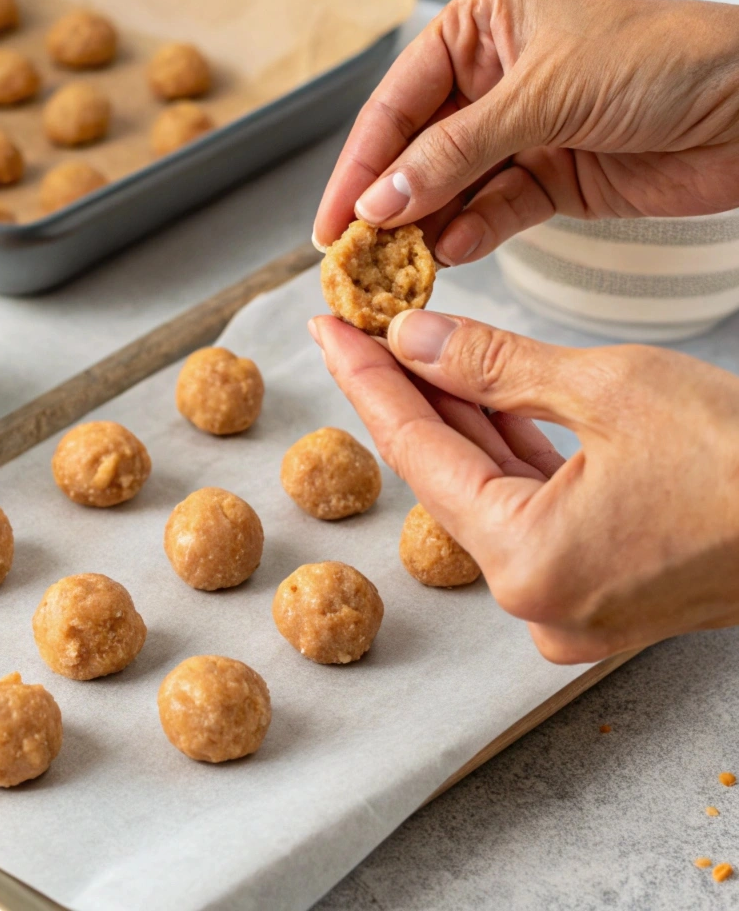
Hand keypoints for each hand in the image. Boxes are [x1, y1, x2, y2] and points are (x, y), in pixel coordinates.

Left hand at [308, 311, 738, 662]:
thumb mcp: (608, 388)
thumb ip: (493, 365)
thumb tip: (413, 338)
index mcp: (530, 560)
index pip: (418, 450)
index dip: (367, 381)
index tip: (328, 332)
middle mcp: (536, 600)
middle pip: (446, 473)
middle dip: (405, 394)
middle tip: (360, 332)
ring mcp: (568, 605)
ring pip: (486, 491)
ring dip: (455, 421)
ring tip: (410, 352)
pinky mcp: (598, 593)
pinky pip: (528, 512)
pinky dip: (505, 455)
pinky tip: (477, 402)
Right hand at [313, 0, 738, 265]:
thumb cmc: (666, 59)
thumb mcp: (542, 96)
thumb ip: (453, 154)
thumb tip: (379, 201)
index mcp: (483, 27)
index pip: (398, 101)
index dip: (361, 163)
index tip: (333, 217)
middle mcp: (493, 79)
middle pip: (416, 150)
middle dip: (386, 202)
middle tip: (354, 254)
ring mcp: (519, 133)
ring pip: (449, 188)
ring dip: (425, 227)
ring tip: (396, 265)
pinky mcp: (548, 179)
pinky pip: (492, 212)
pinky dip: (472, 235)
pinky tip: (451, 253)